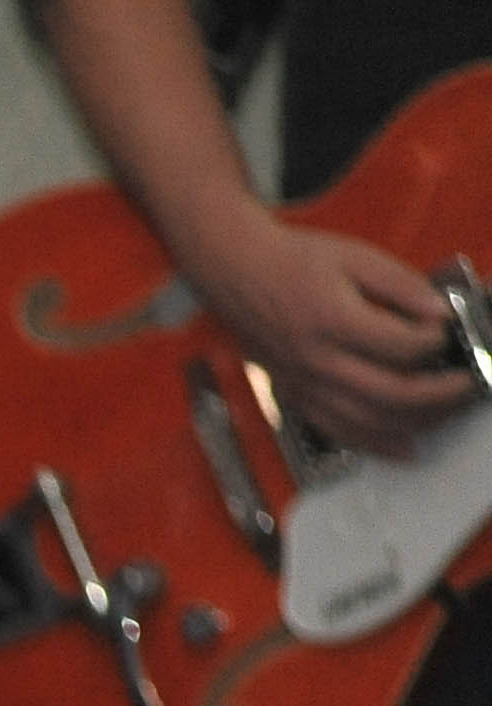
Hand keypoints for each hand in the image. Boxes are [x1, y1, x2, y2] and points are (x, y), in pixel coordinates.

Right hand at [185, 214, 471, 456]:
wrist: (236, 274)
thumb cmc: (295, 261)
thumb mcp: (355, 257)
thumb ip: (401, 285)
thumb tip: (439, 314)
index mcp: (334, 321)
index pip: (402, 346)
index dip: (435, 340)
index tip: (448, 328)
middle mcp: (318, 361)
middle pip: (392, 393)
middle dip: (440, 393)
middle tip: (468, 383)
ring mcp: (305, 384)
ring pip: (369, 421)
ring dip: (416, 422)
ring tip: (447, 412)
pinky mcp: (296, 396)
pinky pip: (339, 431)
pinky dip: (375, 444)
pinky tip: (405, 447)